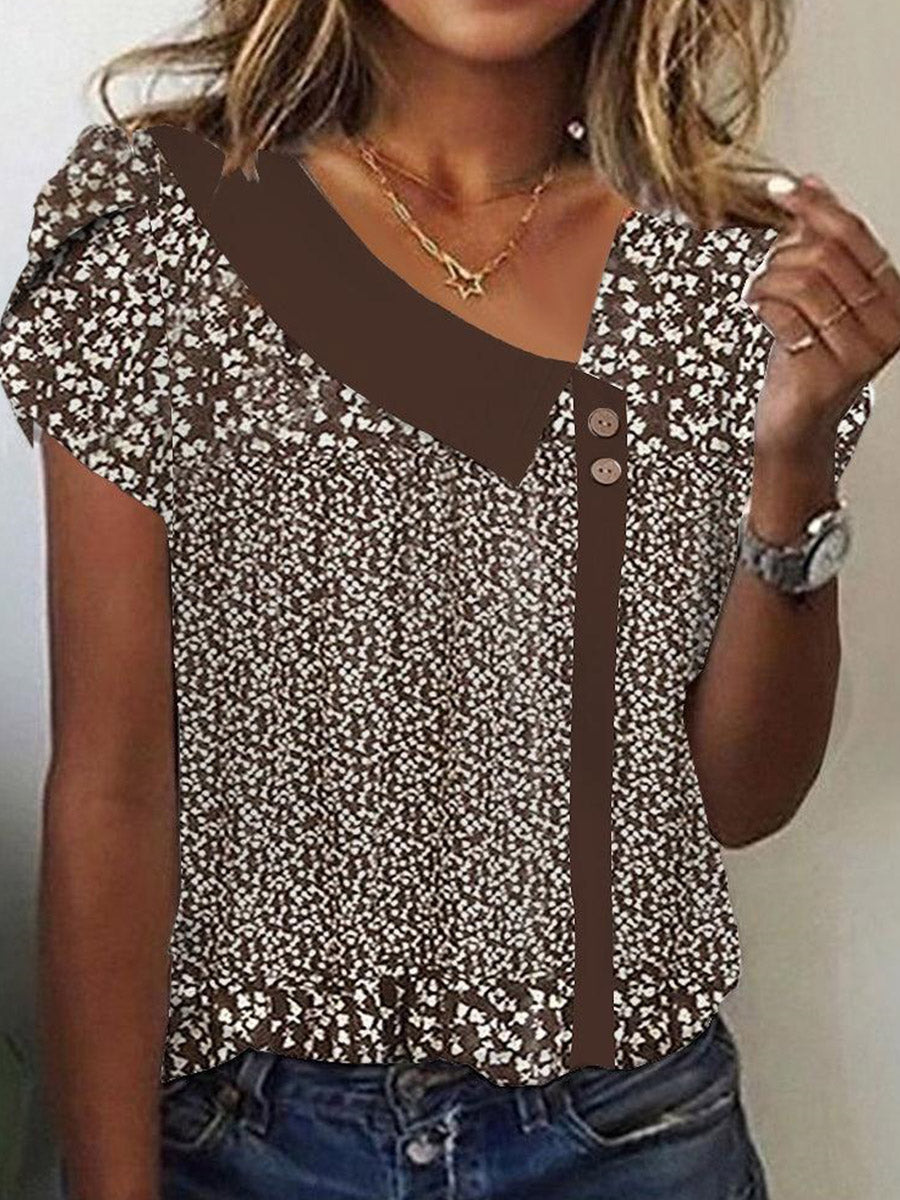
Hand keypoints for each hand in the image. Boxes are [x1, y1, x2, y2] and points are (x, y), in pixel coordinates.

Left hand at [742, 172, 899, 458]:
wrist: (796, 423)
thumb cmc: (806, 359)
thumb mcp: (818, 294)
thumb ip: (819, 242)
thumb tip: (811, 183)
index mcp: (893, 297)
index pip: (854, 235)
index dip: (814, 206)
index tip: (781, 188)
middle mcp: (888, 324)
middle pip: (826, 256)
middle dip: (782, 255)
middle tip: (767, 271)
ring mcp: (862, 351)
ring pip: (803, 283)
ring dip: (768, 281)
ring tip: (759, 292)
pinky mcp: (829, 373)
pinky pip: (785, 315)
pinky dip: (762, 305)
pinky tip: (758, 310)